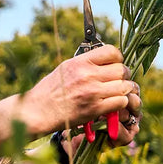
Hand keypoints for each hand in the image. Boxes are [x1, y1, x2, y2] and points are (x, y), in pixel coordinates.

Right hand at [21, 44, 136, 133]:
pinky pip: (121, 102)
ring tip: (119, 93)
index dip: (117, 58)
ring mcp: (92, 92)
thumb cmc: (50, 91)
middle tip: (119, 81)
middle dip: (124, 75)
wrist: (38, 112)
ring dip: (125, 90)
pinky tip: (114, 104)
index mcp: (80, 62)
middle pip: (121, 70)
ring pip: (124, 86)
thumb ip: (86, 63)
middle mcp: (88, 75)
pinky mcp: (95, 109)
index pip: (112, 51)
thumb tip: (104, 59)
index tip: (115, 64)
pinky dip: (121, 103)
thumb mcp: (65, 68)